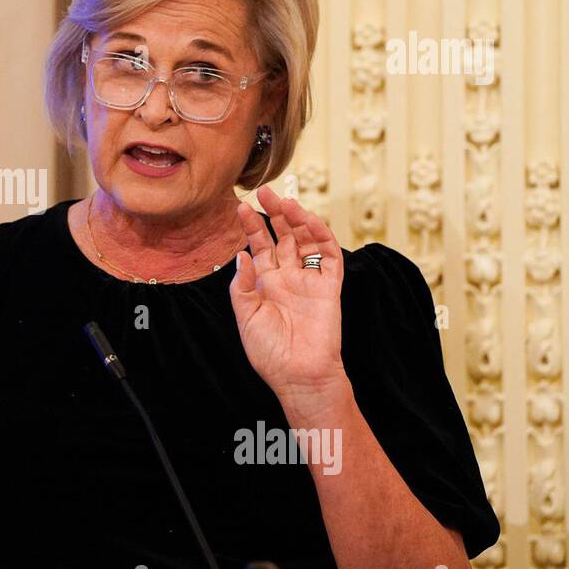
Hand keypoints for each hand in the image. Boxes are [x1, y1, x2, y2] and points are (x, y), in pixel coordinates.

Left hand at [228, 186, 346, 411]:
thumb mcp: (245, 317)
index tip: (239, 207)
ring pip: (306, 241)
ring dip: (297, 219)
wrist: (298, 376)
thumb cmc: (270, 353)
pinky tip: (308, 220)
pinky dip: (321, 236)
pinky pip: (329, 256)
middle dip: (273, 214)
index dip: (251, 227)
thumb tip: (242, 255)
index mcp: (266, 284)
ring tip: (284, 201)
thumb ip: (242, 286)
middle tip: (264, 191)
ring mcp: (309, 280)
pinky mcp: (329, 287)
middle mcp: (288, 278)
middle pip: (283, 237)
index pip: (260, 247)